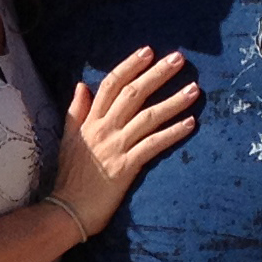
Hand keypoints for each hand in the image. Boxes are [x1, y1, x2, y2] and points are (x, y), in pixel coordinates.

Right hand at [50, 47, 199, 235]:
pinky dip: (172, 134)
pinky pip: (153, 145)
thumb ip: (75, 111)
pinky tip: (190, 124)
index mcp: (90, 121)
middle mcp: (104, 129)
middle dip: (157, 74)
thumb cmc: (69, 177)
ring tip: (194, 90)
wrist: (67, 210)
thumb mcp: (68, 139)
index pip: (110, 84)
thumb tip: (81, 85)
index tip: (148, 51)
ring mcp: (116, 147)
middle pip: (133, 94)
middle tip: (180, 59)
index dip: (130, 65)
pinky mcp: (126, 167)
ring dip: (173, 102)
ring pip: (148, 117)